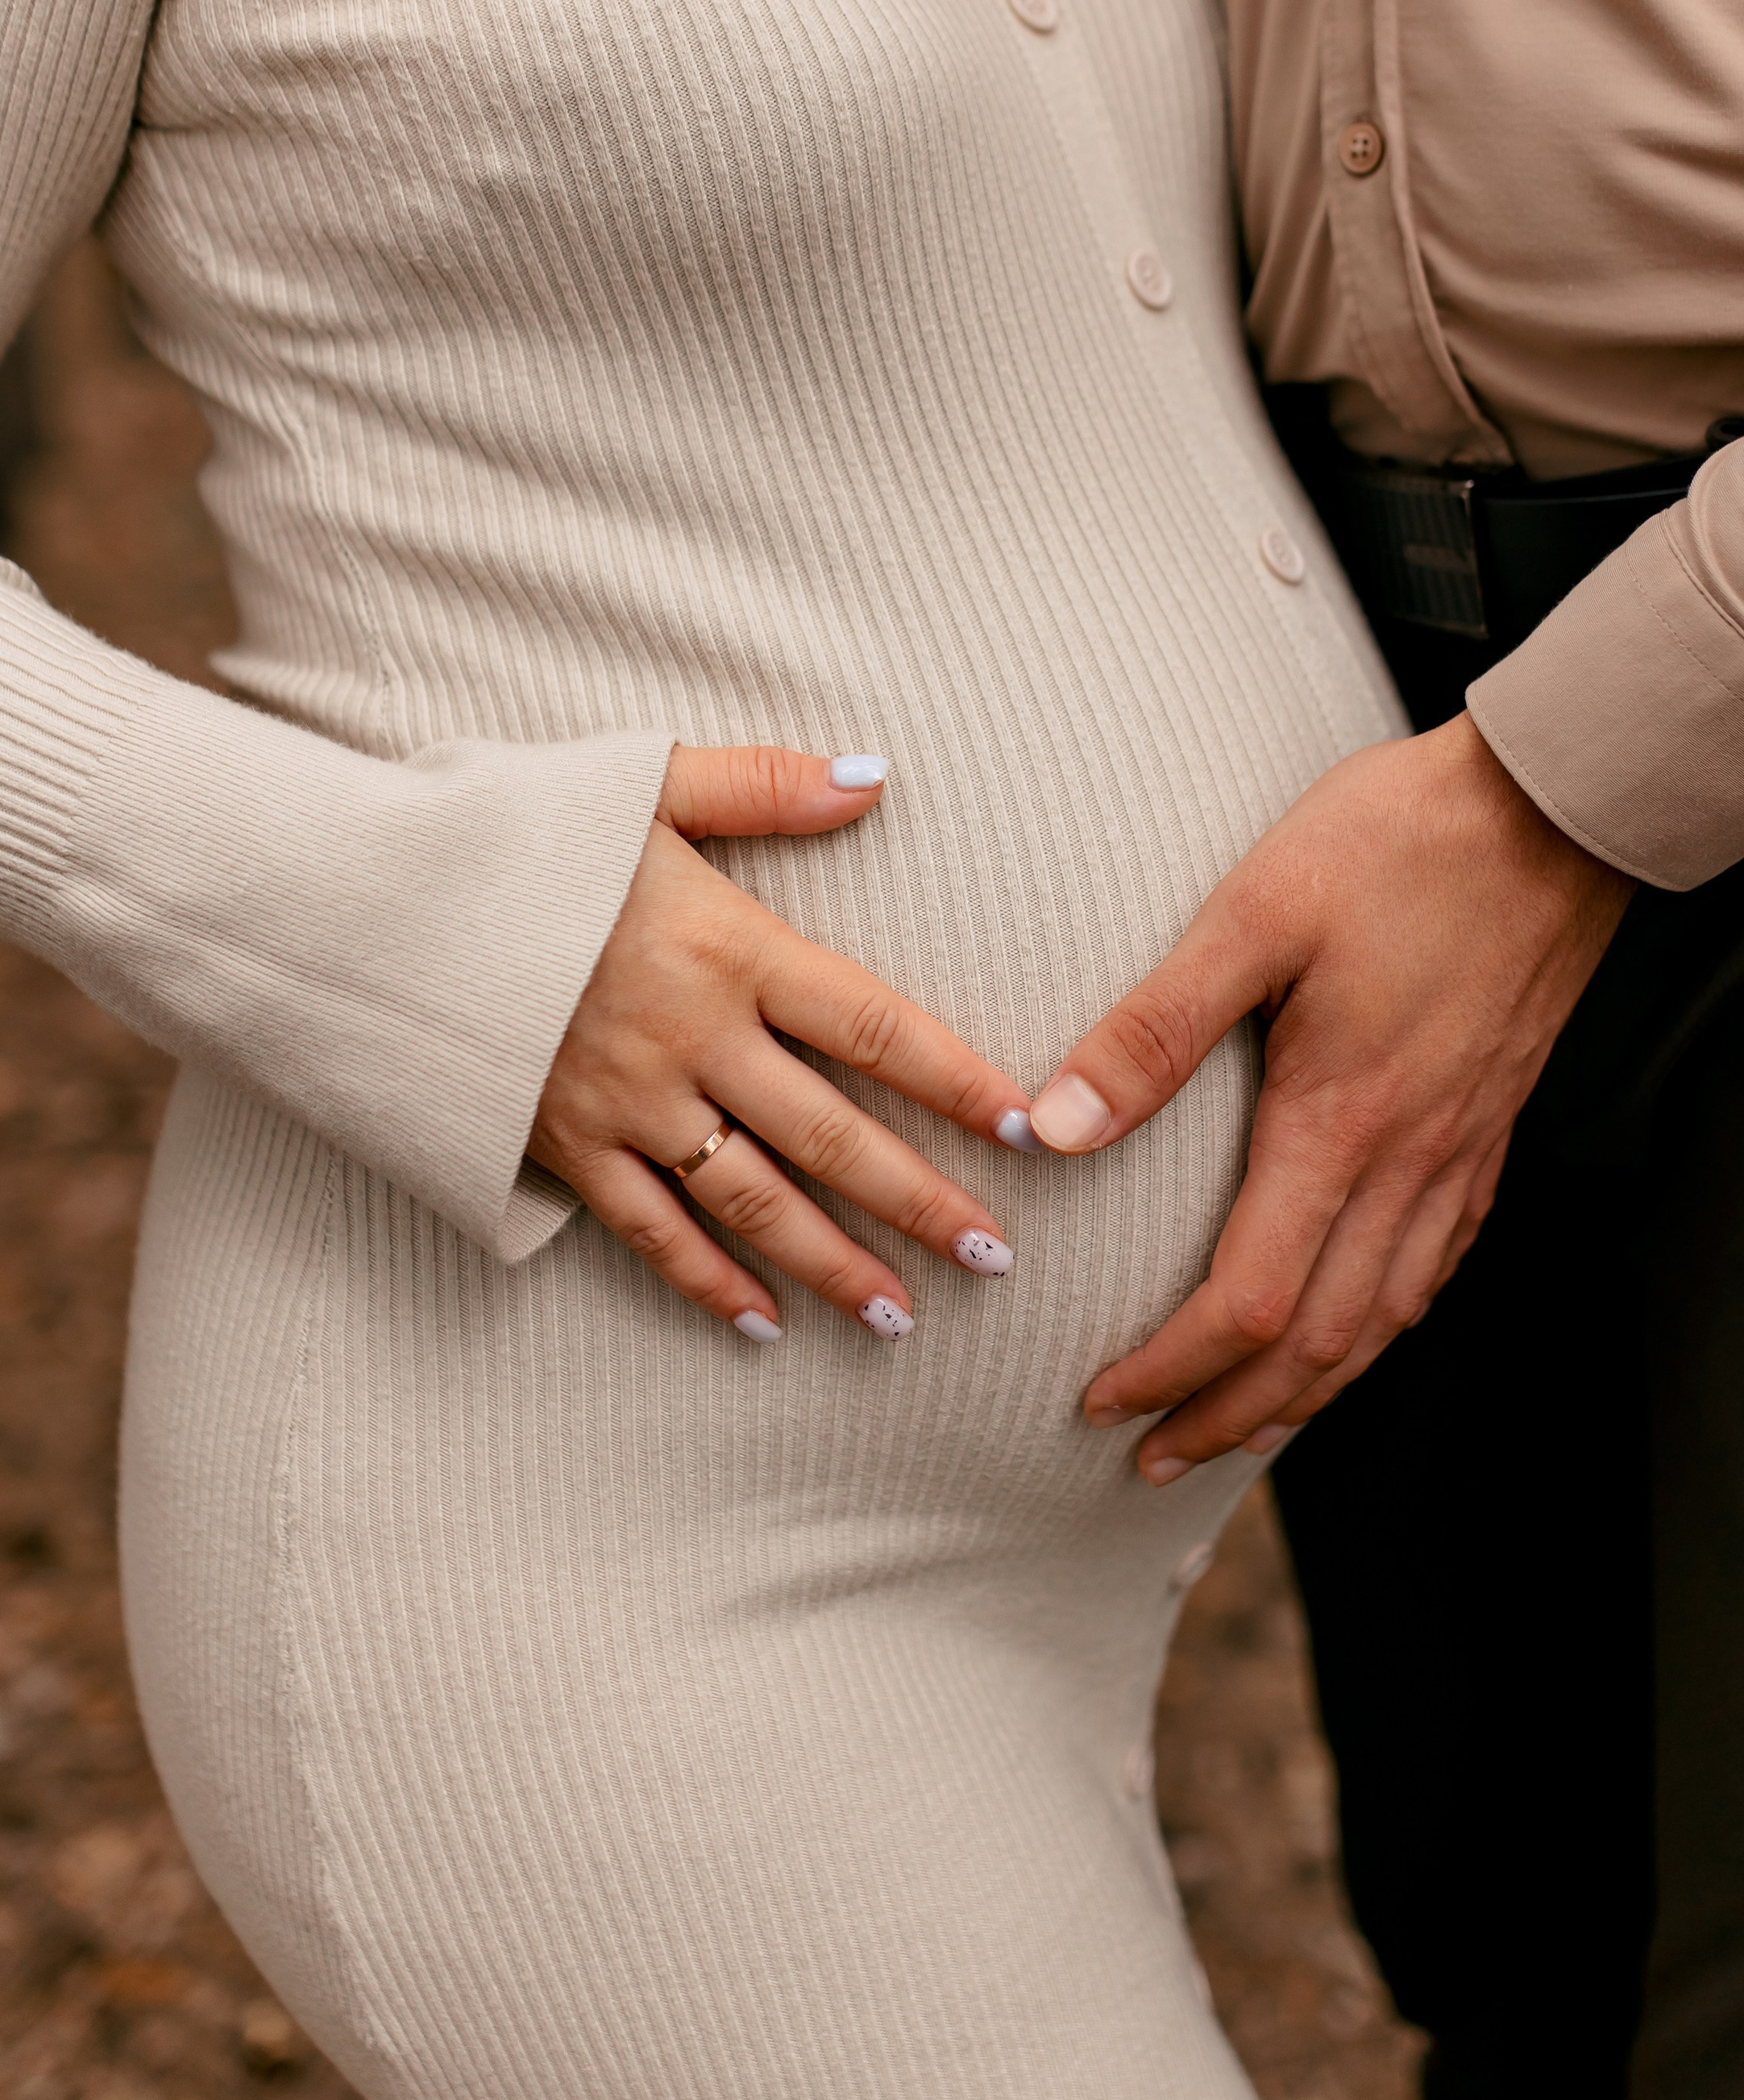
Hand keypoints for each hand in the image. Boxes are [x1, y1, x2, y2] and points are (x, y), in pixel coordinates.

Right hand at [530, 744, 1030, 1344]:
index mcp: (725, 946)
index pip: (872, 1024)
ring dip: (831, 1262)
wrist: (362, 898)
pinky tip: (760, 1323)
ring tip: (899, 1312)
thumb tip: (875, 776)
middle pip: (831, 1135)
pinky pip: (648, 1231)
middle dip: (920, 1201)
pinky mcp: (560, 1146)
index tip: (1025, 1126)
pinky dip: (705, 1281)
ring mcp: (624, 1104)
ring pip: (752, 1201)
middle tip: (996, 1258)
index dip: (955, 1080)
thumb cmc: (508, 830)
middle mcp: (688, 1038)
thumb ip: (762, 785)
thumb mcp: (639, 784)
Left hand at [1024, 716, 1630, 1473]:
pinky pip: (1434, 1265)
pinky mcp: (1491, 1125)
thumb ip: (1155, 1026)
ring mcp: (1461, 1150)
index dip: (1172, 1370)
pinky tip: (1354, 1328)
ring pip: (1385, 1320)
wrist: (1558, 807)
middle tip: (1150, 1457)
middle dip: (1228, 1415)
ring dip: (1305, 1392)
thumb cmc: (1402, 841)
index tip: (1102, 1402)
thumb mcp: (1256, 910)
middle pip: (1320, 1346)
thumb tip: (1058, 1127)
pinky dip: (1380, 1326)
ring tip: (1237, 1425)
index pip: (1251, 1302)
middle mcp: (1410, 1162)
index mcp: (1342, 1123)